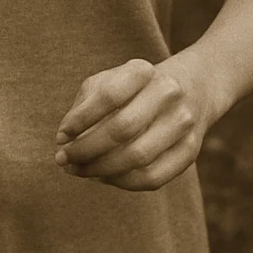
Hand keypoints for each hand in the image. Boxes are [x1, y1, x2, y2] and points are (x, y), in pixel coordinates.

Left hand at [54, 57, 206, 190]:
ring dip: (100, 170)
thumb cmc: (135, 89)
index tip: (61, 135)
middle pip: (121, 129)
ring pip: (137, 158)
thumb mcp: (108, 82)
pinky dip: (122, 182)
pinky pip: (153, 178)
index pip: (108, 96)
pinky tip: (105, 177)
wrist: (191, 88)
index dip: (80, 119)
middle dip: (86, 150)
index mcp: (143, 70)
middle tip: (63, 160)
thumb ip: (83, 107)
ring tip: (79, 170)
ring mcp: (182, 123)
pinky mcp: (190, 151)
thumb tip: (63, 141)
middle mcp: (168, 93)